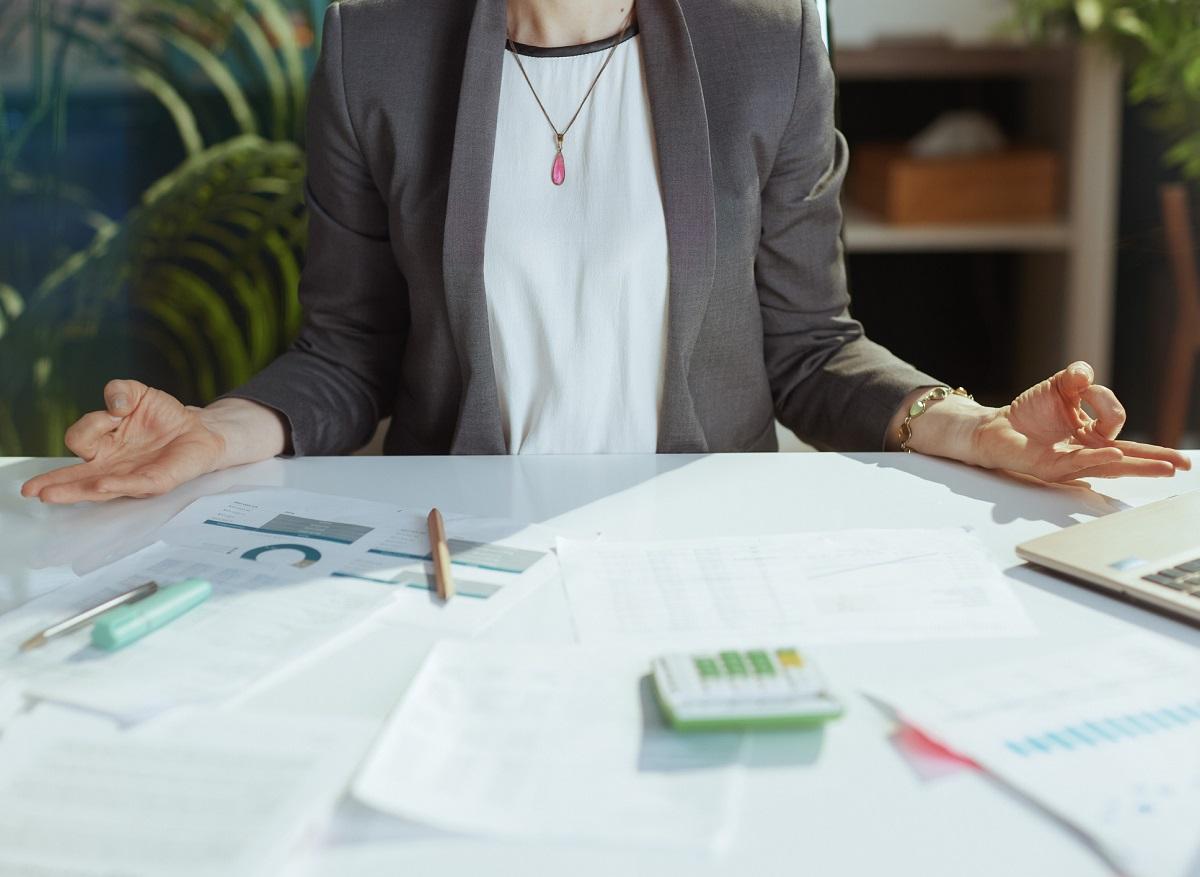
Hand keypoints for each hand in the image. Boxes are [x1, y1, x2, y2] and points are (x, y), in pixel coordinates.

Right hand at [19, 380, 229, 503]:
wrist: (199, 429)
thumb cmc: (164, 415)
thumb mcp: (138, 394)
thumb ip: (120, 390)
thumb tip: (115, 404)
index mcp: (103, 445)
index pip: (80, 438)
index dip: (92, 422)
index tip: (116, 411)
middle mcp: (111, 464)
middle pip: (76, 475)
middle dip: (53, 482)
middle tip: (30, 490)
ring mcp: (131, 476)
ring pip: (97, 487)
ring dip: (74, 490)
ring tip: (49, 496)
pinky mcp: (156, 481)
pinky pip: (133, 484)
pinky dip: (116, 485)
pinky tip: (100, 485)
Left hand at [913, 362, 1190, 482]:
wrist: (995, 427)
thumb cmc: (1030, 411)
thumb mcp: (1057, 387)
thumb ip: (1074, 377)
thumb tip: (1085, 374)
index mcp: (1093, 433)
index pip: (1115, 419)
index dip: (1105, 400)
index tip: (1083, 387)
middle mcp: (1087, 449)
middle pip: (1129, 454)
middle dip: (1157, 458)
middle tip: (1183, 464)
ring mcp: (1072, 461)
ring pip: (1112, 465)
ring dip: (1139, 465)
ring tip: (1166, 469)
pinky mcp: (1051, 467)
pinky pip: (1079, 463)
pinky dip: (1097, 458)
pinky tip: (1114, 456)